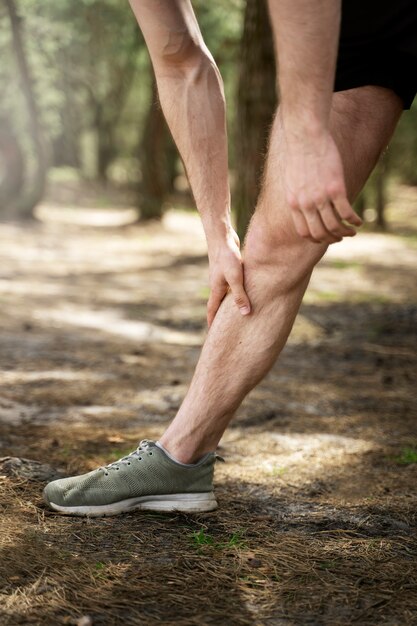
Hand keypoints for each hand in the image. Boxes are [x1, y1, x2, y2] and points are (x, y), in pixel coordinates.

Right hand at [206, 228, 250, 326]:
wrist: (222, 236)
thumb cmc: (227, 256)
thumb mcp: (235, 277)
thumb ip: (240, 295)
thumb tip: (245, 313)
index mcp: (216, 289)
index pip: (212, 310)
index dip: (213, 322)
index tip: (213, 334)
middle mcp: (218, 284)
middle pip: (219, 303)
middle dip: (221, 316)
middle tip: (224, 327)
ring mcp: (223, 276)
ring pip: (227, 293)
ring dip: (230, 303)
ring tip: (238, 312)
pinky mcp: (231, 268)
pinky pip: (234, 284)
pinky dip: (238, 291)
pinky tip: (246, 290)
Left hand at [283, 126, 362, 243]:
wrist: (304, 136)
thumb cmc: (298, 154)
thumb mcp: (291, 179)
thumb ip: (297, 194)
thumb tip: (302, 203)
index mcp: (293, 203)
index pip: (304, 232)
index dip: (316, 239)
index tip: (324, 238)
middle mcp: (306, 204)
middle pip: (320, 233)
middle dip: (332, 239)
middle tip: (341, 237)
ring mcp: (320, 197)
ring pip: (334, 225)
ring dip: (345, 232)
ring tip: (352, 231)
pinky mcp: (336, 188)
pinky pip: (346, 212)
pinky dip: (354, 220)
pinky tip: (359, 221)